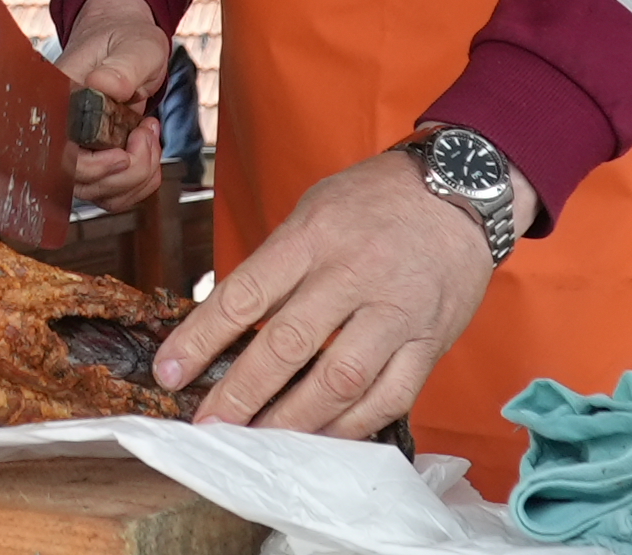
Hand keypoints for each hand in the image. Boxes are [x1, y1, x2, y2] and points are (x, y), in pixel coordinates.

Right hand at [56, 0, 170, 211]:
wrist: (125, 42)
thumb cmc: (125, 39)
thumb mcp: (135, 46)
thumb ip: (122, 66)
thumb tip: (105, 85)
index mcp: (60, 101)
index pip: (59, 153)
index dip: (92, 166)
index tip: (123, 155)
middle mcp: (62, 130)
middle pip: (80, 182)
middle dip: (126, 171)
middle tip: (146, 133)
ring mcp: (77, 149)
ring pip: (100, 193)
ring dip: (136, 178)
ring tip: (148, 136)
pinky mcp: (95, 160)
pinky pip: (113, 193)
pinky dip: (139, 183)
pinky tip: (147, 151)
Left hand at [153, 150, 536, 437]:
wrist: (462, 187)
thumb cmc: (375, 201)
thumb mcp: (314, 211)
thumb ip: (276, 265)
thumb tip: (224, 324)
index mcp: (313, 236)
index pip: (245, 294)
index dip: (201, 339)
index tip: (169, 374)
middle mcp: (353, 274)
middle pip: (288, 344)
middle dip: (240, 393)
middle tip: (208, 426)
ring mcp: (396, 312)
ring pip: (339, 380)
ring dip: (292, 421)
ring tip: (258, 444)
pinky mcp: (429, 342)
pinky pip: (389, 397)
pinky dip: (351, 426)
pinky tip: (319, 440)